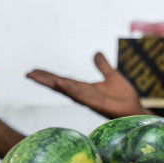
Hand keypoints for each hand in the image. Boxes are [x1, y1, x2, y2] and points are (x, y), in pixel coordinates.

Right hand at [26, 52, 148, 118]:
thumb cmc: (124, 97)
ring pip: (65, 90)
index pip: (62, 80)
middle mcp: (82, 94)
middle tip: (27, 74)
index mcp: (84, 88)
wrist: (135, 109)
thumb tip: (96, 53)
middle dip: (44, 80)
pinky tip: (60, 84)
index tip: (33, 71)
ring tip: (38, 77)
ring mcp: (88, 99)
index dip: (48, 76)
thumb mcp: (112, 75)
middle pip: (59, 85)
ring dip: (52, 83)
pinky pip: (80, 96)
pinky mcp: (96, 104)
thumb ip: (103, 66)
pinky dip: (69, 89)